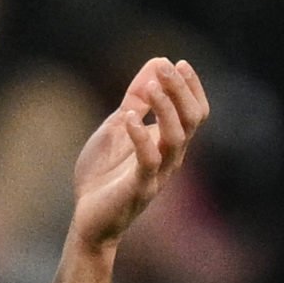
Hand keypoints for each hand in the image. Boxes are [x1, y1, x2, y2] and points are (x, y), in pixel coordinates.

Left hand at [71, 57, 208, 251]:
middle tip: (166, 67)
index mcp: (169, 143)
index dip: (192, 87)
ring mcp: (158, 174)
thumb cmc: (103, 175)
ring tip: (151, 87)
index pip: (195, 112)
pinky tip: (128, 117)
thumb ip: (135, 100)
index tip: (179, 63)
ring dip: (167, 108)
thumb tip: (155, 62)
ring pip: (177, 137)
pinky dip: (140, 136)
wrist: (87, 220)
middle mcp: (171, 157)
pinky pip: (149, 160)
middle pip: (192, 120)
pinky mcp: (139, 188)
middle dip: (181, 90)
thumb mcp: (117, 127)